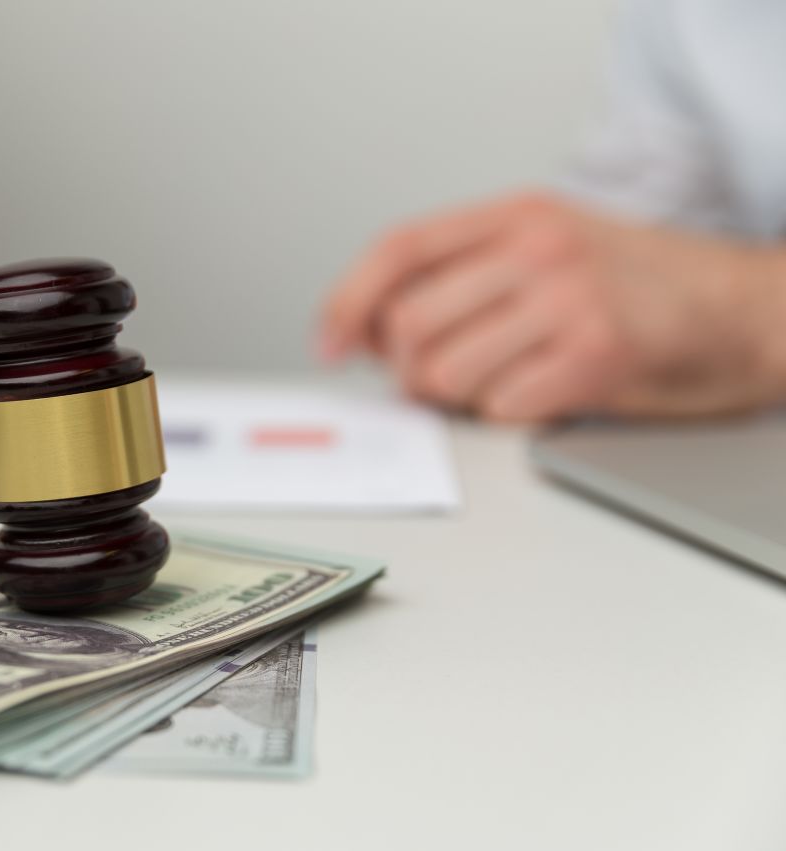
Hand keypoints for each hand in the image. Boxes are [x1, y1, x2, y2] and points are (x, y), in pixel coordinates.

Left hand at [318, 192, 785, 421]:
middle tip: (446, 375)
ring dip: (463, 395)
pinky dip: (513, 413)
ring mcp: (568, 298)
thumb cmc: (636, 286)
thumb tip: (367, 332)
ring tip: (510, 378)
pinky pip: (501, 407)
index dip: (349, 302)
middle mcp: (536, 248)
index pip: (397, 250)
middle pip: (409, 326)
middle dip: (412, 368)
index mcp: (515, 214)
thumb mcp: (545, 248)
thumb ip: (460, 276)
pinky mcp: (597, 354)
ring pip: (445, 374)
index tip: (329, 344)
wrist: (744, 309)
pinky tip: (550, 391)